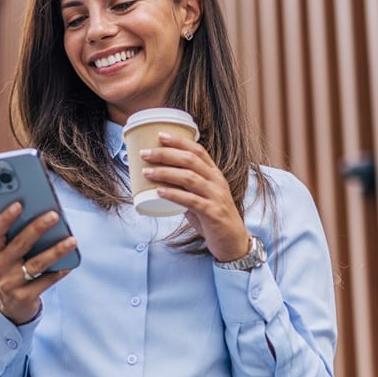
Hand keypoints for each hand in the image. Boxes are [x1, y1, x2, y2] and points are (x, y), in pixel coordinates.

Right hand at [0, 202, 77, 324]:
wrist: (10, 305)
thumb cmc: (12, 268)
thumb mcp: (6, 254)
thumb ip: (16, 236)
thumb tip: (41, 214)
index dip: (5, 218)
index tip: (19, 204)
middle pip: (20, 244)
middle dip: (37, 228)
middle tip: (54, 215)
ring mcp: (10, 284)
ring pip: (36, 264)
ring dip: (55, 251)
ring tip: (72, 240)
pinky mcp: (24, 297)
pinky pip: (45, 281)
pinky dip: (59, 272)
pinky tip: (70, 263)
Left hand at [138, 132, 250, 261]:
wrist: (232, 241)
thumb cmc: (212, 217)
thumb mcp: (199, 196)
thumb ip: (183, 187)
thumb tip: (158, 179)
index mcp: (214, 174)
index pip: (198, 151)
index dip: (179, 141)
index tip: (160, 135)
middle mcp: (217, 182)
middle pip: (190, 161)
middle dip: (166, 154)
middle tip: (145, 154)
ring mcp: (216, 197)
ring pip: (190, 178)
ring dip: (165, 173)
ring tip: (146, 172)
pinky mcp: (213, 213)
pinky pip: (191, 200)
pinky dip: (174, 194)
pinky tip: (159, 191)